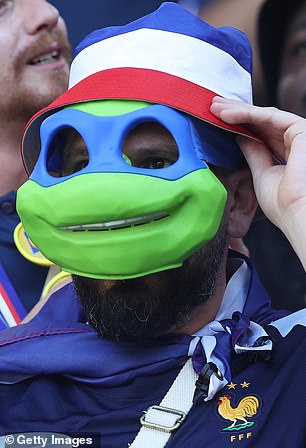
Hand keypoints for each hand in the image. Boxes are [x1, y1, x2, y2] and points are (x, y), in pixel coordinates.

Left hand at [210, 97, 305, 269]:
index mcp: (289, 155)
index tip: (218, 121)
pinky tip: (227, 115)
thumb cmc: (282, 204)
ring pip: (265, 117)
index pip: (262, 134)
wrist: (295, 213)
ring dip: (238, 111)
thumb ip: (253, 153)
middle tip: (213, 106)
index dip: (240, 126)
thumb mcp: (261, 174)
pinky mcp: (300, 130)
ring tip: (215, 108)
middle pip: (262, 122)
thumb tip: (239, 136)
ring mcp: (299, 136)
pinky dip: (247, 114)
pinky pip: (270, 116)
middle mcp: (296, 143)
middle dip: (236, 113)